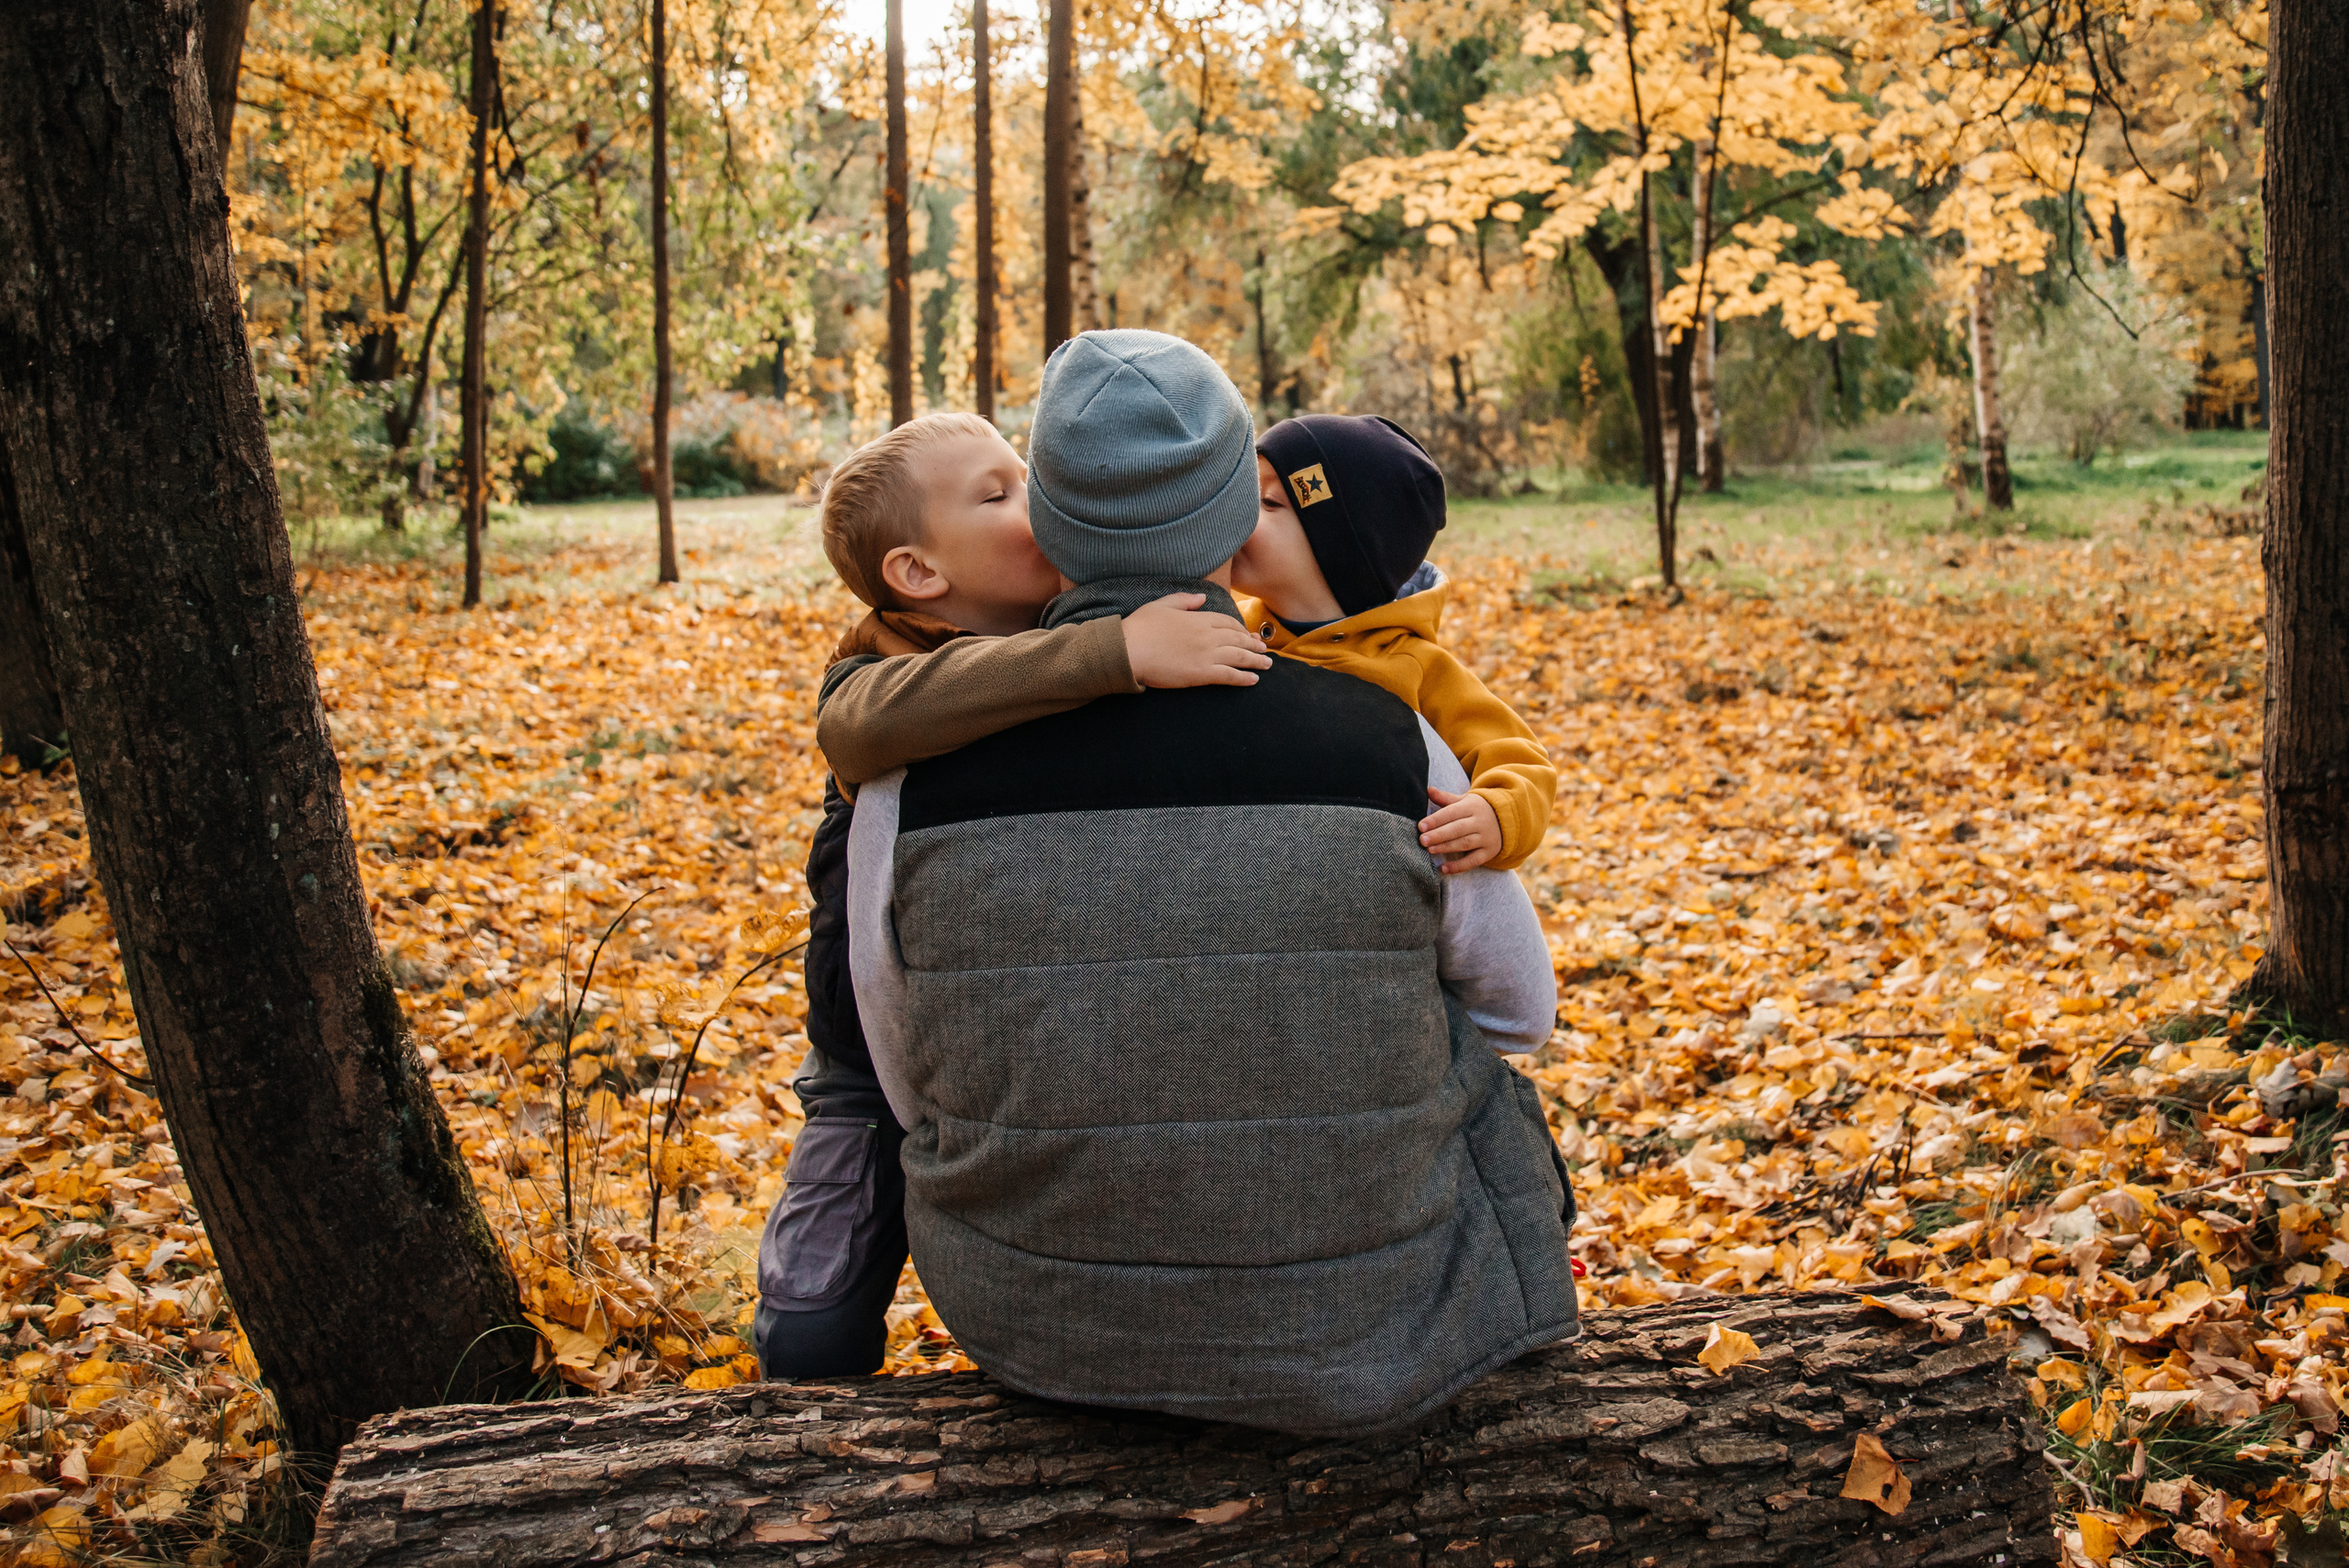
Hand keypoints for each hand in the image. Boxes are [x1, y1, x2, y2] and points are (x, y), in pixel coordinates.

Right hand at [1123, 593, 1271, 688]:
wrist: (1128, 650)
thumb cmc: (1139, 627)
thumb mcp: (1161, 605)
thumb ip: (1184, 599)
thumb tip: (1203, 596)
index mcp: (1198, 618)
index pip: (1228, 622)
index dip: (1241, 629)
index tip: (1248, 634)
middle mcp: (1207, 635)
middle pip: (1238, 638)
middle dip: (1253, 644)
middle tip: (1264, 650)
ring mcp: (1206, 655)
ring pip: (1240, 657)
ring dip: (1256, 661)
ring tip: (1267, 665)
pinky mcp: (1201, 674)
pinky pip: (1229, 676)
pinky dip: (1244, 678)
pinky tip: (1253, 681)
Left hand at [1420, 787, 1501, 871]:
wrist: (1506, 820)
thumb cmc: (1476, 809)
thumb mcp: (1464, 800)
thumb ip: (1445, 798)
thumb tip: (1429, 790)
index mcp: (1471, 807)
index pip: (1452, 813)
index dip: (1436, 820)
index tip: (1421, 826)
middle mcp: (1480, 822)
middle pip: (1458, 829)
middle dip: (1439, 835)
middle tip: (1422, 840)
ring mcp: (1486, 838)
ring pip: (1465, 843)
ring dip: (1446, 848)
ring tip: (1430, 850)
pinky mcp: (1488, 852)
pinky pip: (1473, 861)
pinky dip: (1459, 866)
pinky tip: (1444, 869)